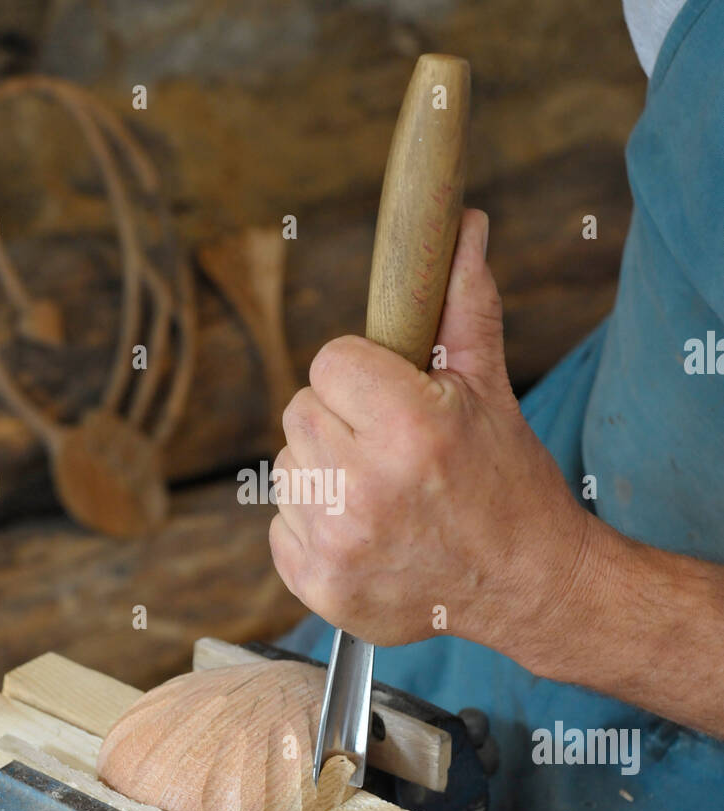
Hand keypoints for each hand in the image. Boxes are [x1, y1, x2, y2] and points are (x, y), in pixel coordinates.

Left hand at [270, 209, 593, 663]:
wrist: (529, 586)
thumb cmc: (509, 484)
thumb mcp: (490, 390)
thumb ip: (464, 305)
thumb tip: (464, 224)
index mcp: (408, 428)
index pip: (329, 361)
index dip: (362, 375)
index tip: (394, 401)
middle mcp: (365, 487)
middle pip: (300, 412)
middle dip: (341, 422)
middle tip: (392, 452)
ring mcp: (338, 543)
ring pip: (287, 469)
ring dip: (325, 474)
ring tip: (383, 496)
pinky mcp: (321, 586)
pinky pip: (281, 526)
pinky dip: (314, 529)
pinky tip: (367, 534)